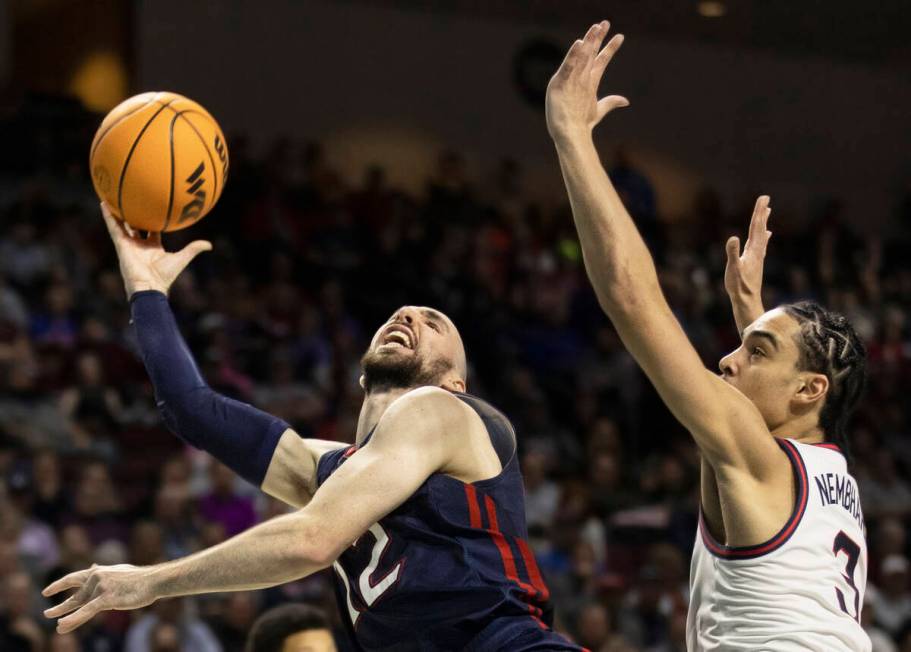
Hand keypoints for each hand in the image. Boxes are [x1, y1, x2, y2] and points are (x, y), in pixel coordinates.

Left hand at [43, 564, 158, 633]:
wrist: (154, 580)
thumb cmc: (140, 577)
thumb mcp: (119, 571)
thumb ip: (103, 571)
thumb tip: (93, 565)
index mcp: (99, 571)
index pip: (74, 578)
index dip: (59, 585)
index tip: (46, 592)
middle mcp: (97, 578)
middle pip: (75, 595)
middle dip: (60, 606)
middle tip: (47, 614)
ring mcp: (100, 588)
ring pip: (79, 606)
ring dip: (65, 616)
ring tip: (57, 626)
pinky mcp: (106, 599)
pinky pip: (86, 611)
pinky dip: (73, 619)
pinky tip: (62, 626)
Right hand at [101, 202, 211, 297]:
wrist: (149, 286)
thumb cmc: (165, 275)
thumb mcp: (182, 258)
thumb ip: (194, 249)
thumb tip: (210, 244)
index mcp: (153, 247)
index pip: (152, 230)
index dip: (153, 220)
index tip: (153, 208)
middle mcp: (140, 245)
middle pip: (135, 226)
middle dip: (133, 215)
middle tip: (132, 200)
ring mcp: (129, 244)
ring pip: (121, 224)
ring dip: (117, 212)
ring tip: (112, 197)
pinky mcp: (120, 244)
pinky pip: (113, 227)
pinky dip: (108, 216)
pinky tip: (104, 203)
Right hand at [545, 21, 627, 143]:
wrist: (570, 133)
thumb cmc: (581, 123)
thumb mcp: (598, 109)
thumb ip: (610, 102)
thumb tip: (625, 100)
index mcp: (589, 82)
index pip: (601, 60)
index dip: (610, 48)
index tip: (620, 36)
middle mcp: (580, 77)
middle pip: (590, 53)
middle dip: (597, 38)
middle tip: (604, 23)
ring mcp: (570, 80)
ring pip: (581, 56)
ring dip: (588, 41)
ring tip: (596, 27)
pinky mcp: (560, 85)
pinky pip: (568, 67)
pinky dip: (573, 56)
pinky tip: (579, 44)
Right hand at [725, 195, 771, 301]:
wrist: (747, 300)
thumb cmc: (738, 285)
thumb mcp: (733, 268)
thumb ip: (732, 253)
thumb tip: (732, 237)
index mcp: (752, 249)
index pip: (755, 226)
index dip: (758, 212)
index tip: (764, 198)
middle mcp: (757, 251)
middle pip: (759, 228)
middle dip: (762, 213)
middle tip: (766, 199)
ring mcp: (757, 256)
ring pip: (761, 235)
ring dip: (763, 222)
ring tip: (768, 212)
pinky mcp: (755, 262)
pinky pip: (761, 244)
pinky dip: (763, 236)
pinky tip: (767, 235)